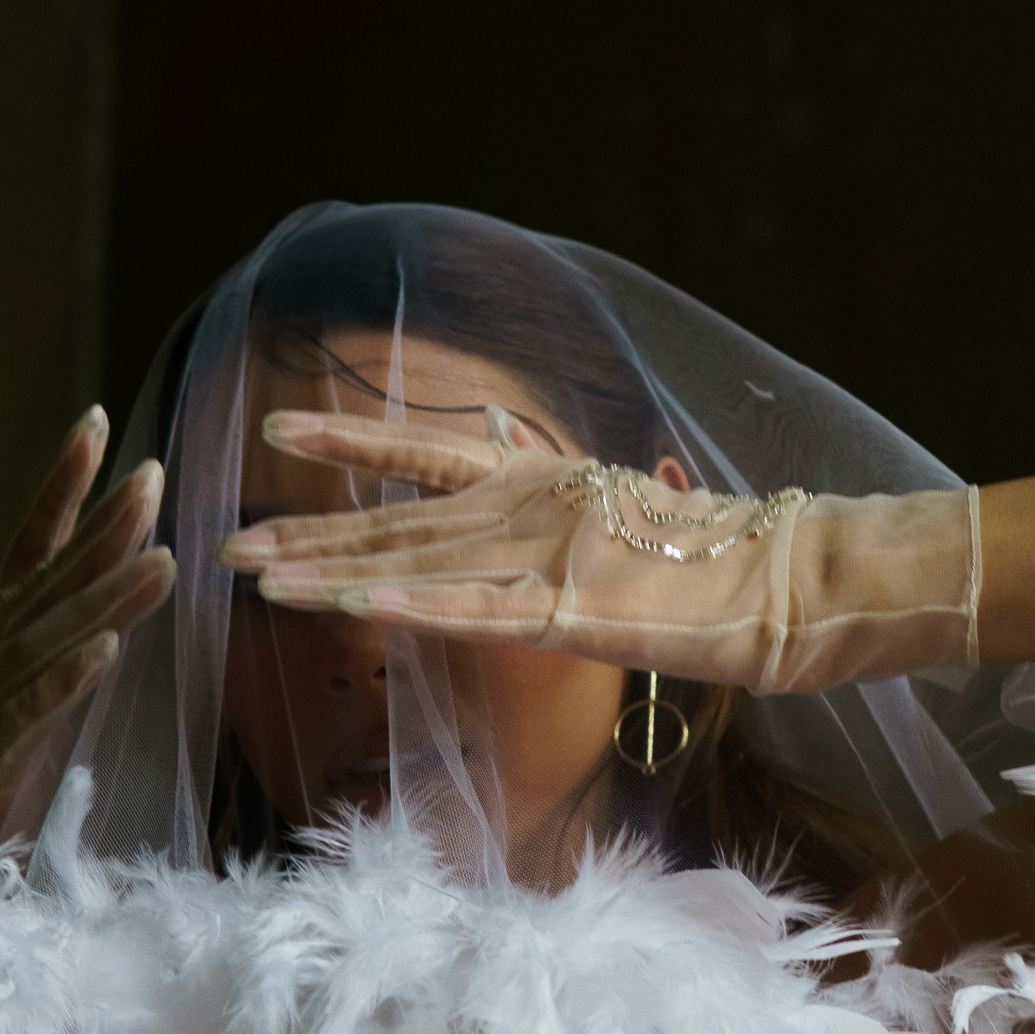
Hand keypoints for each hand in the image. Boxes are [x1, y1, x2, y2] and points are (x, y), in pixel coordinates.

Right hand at [0, 408, 174, 864]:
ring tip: (165, 559)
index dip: (62, 489)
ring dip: (108, 598)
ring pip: (51, 639)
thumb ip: (51, 650)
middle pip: (49, 581)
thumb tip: (106, 602)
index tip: (95, 425)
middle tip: (154, 475)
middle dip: (105, 527)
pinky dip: (68, 680)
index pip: (29, 549)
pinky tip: (106, 652)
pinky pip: (33, 713)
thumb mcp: (18, 700)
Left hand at [218, 412, 978, 696]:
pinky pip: (465, 613)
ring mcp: (552, 555)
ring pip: (413, 565)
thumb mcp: (663, 522)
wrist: (815, 578)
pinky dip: (394, 609)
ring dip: (323, 573)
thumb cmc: (751, 567)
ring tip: (246, 573)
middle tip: (219, 537)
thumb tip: (576, 469)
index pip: (431, 450)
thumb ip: (603, 504)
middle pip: (399, 521)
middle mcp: (540, 506)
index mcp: (557, 481)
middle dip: (306, 532)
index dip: (349, 434)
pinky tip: (336, 608)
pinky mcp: (573, 612)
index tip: (277, 420)